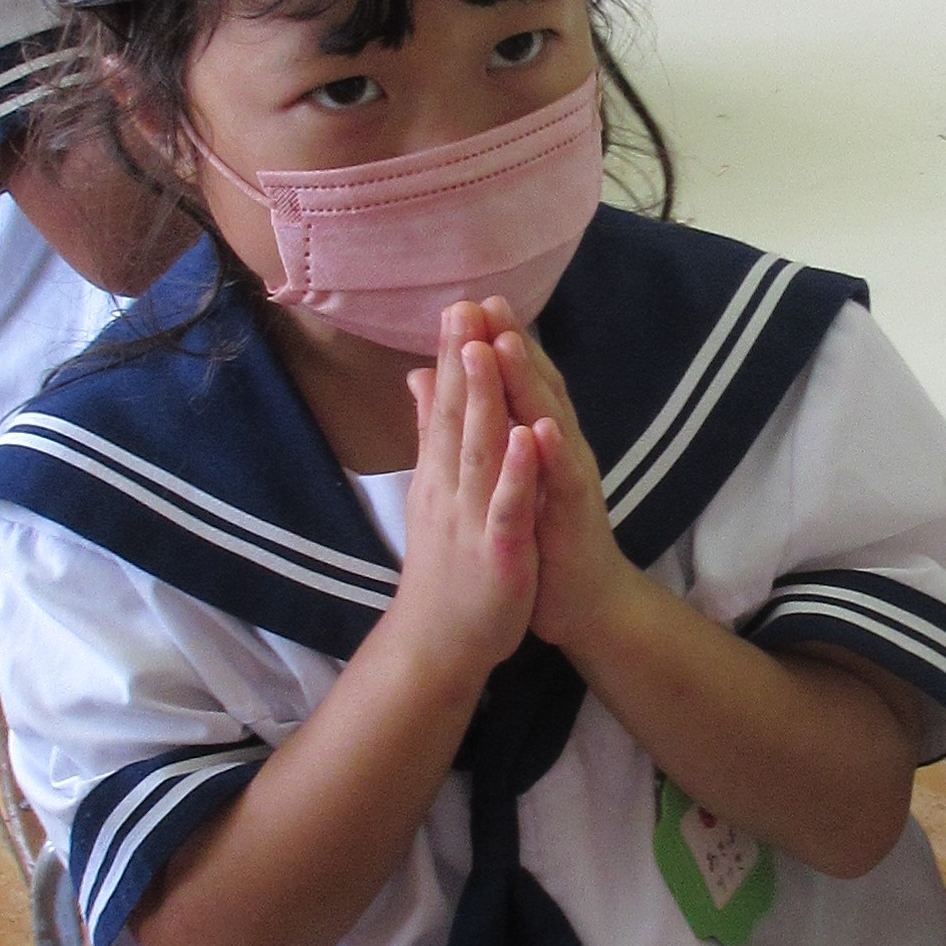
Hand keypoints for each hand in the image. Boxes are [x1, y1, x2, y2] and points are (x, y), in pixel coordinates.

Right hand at [389, 307, 539, 680]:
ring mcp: (472, 516)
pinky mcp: (498, 549)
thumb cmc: (444, 562)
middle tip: (462, 305)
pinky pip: (508, 505)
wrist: (439, 642)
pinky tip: (526, 436)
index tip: (456, 303)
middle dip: (462, 359)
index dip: (451, 354)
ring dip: (484, 399)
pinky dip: (517, 471)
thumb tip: (419, 379)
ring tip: (487, 348)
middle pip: (457, 414)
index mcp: (440, 471)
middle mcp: (450, 486)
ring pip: (479, 450)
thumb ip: (430, 433)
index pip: (445, 403)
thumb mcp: (434, 489)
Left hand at [475, 298, 640, 652]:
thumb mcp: (504, 474)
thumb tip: (438, 380)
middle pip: (536, 386)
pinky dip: (553, 454)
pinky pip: (564, 481)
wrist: (582, 600)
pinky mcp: (575, 515)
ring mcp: (570, 478)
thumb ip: (480, 424)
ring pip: (551, 421)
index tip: (467, 302)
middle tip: (488, 302)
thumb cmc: (541, 533)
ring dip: (531, 383)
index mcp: (537, 437)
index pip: (515, 380)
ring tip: (509, 344)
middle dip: (512, 344)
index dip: (493, 342)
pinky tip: (540, 429)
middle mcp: (559, 447)